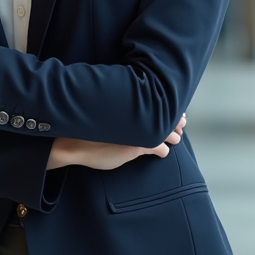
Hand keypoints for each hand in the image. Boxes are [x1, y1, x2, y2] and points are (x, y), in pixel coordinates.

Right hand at [47, 114, 186, 170]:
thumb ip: (119, 108)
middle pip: (162, 114)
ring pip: (163, 131)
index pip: (154, 101)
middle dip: (174, 119)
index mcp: (128, 104)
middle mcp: (134, 116)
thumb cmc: (85, 127)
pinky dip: (162, 150)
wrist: (72, 143)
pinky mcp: (135, 148)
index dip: (166, 105)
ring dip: (172, 135)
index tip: (173, 106)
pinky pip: (157, 148)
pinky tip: (164, 152)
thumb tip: (126, 106)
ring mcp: (136, 132)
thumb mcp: (103, 111)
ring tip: (177, 137)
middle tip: (182, 122)